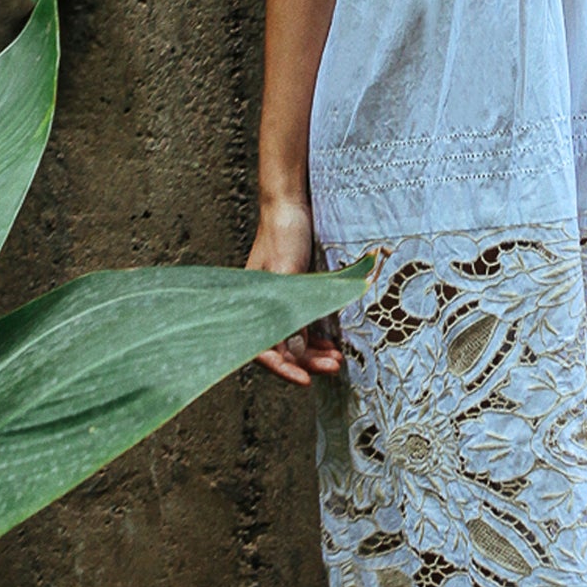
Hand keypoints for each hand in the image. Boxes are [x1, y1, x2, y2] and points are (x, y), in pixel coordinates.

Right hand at [247, 193, 344, 383]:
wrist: (289, 206)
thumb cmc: (282, 235)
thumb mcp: (289, 277)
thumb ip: (291, 317)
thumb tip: (296, 354)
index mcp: (250, 306)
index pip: (262, 350)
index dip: (283, 369)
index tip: (304, 381)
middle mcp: (260, 308)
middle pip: (280, 348)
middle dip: (306, 361)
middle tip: (331, 368)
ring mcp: (275, 302)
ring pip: (293, 338)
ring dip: (314, 351)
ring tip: (337, 360)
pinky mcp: (290, 294)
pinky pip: (301, 324)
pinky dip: (315, 336)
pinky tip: (332, 345)